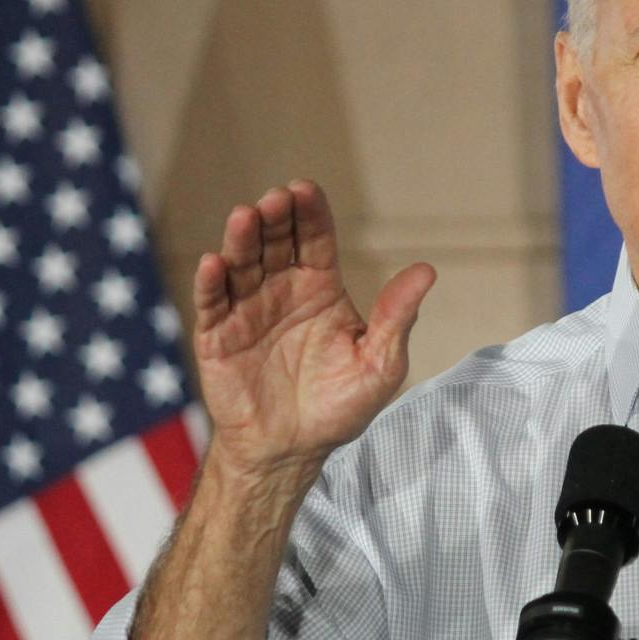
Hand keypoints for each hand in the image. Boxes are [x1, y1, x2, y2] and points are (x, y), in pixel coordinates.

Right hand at [193, 180, 434, 473]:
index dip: (310, 213)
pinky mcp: (218, 337)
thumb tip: (427, 271)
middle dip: (275, 217)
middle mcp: (281, 290)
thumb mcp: (379, 364)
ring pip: (241, 264)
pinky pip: (212, 304)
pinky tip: (214, 264)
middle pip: (275, 241)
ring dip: (241, 239)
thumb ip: (396, 318)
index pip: (315, 239)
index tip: (305, 189)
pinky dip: (211, 283)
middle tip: (276, 199)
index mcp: (320, 288)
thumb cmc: (338, 406)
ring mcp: (247, 310)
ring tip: (244, 217)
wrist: (292, 450)